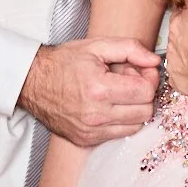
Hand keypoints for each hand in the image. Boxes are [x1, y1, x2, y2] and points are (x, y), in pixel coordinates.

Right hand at [18, 37, 160, 146]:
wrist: (32, 83)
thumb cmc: (64, 62)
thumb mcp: (97, 46)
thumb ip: (130, 49)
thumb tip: (155, 61)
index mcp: (99, 89)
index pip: (146, 92)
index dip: (149, 79)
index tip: (141, 71)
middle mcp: (96, 115)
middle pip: (145, 112)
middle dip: (144, 94)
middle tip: (130, 80)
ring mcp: (91, 131)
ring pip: (136, 126)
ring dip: (135, 109)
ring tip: (119, 93)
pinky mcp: (86, 140)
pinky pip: (119, 134)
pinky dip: (122, 121)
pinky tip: (110, 105)